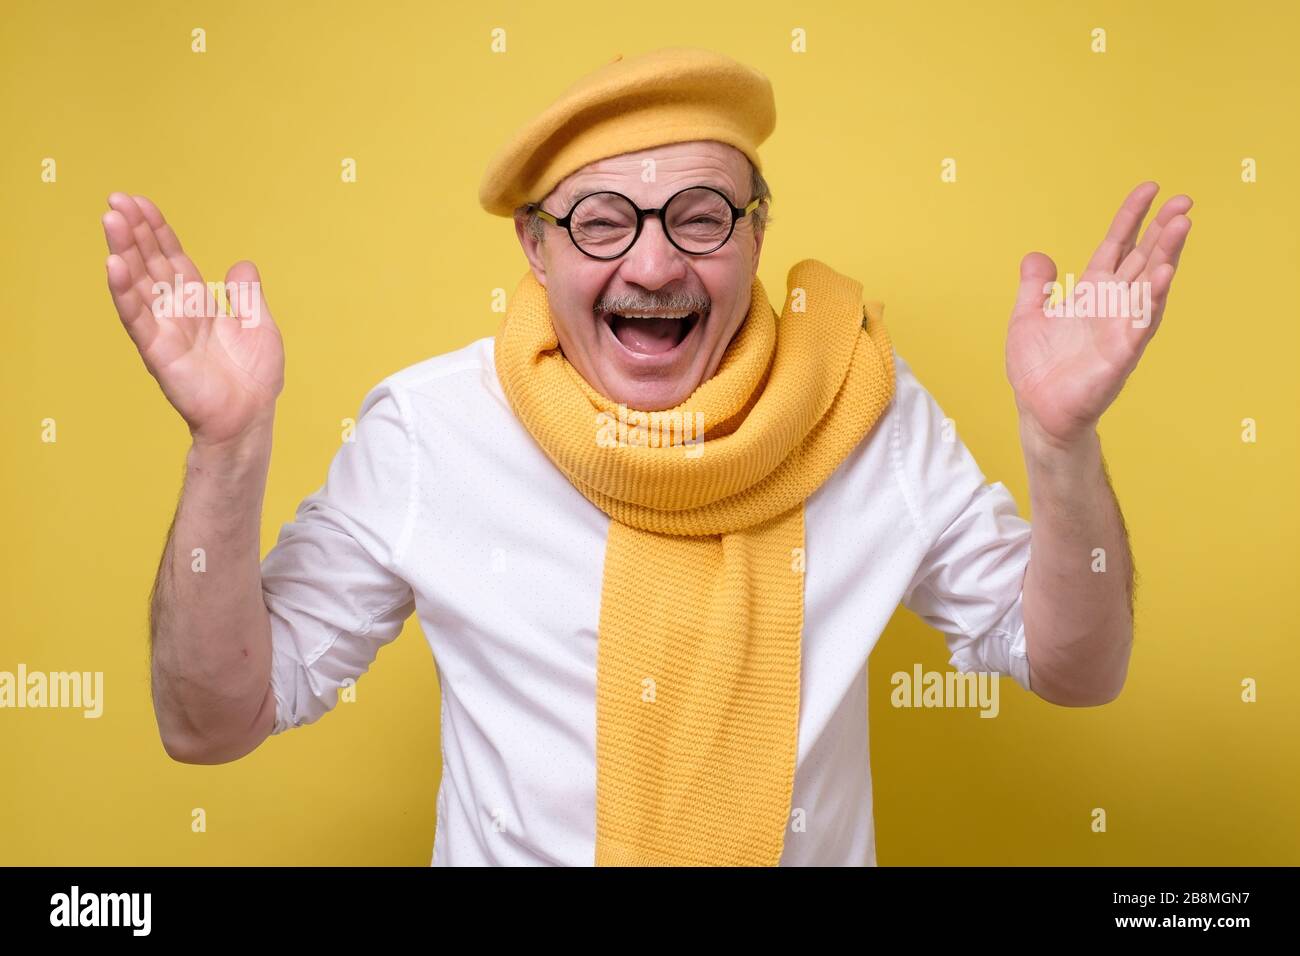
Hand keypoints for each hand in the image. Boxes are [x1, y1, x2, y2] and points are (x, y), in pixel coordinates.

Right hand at [102, 193, 284, 447]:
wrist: (251, 416)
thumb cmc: (254, 378)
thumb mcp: (259, 326)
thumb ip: (246, 295)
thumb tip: (244, 264)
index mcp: (198, 304)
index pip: (172, 258)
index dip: (157, 231)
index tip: (139, 203)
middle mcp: (176, 313)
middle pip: (150, 264)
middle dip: (134, 232)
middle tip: (116, 200)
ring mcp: (165, 330)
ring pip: (138, 284)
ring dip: (123, 251)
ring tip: (111, 220)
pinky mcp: (159, 352)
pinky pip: (138, 318)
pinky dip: (124, 292)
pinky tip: (113, 265)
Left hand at [1006, 182, 1191, 447]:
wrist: (1038, 412)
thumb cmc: (1038, 370)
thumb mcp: (1027, 318)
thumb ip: (1034, 287)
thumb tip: (1035, 256)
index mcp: (1092, 294)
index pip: (1117, 246)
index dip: (1133, 218)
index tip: (1150, 188)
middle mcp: (1112, 306)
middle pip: (1143, 259)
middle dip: (1164, 231)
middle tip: (1185, 201)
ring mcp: (1120, 329)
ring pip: (1149, 286)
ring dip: (1167, 256)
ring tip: (1182, 226)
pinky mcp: (1120, 355)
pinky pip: (1140, 324)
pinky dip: (1152, 300)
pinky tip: (1164, 276)